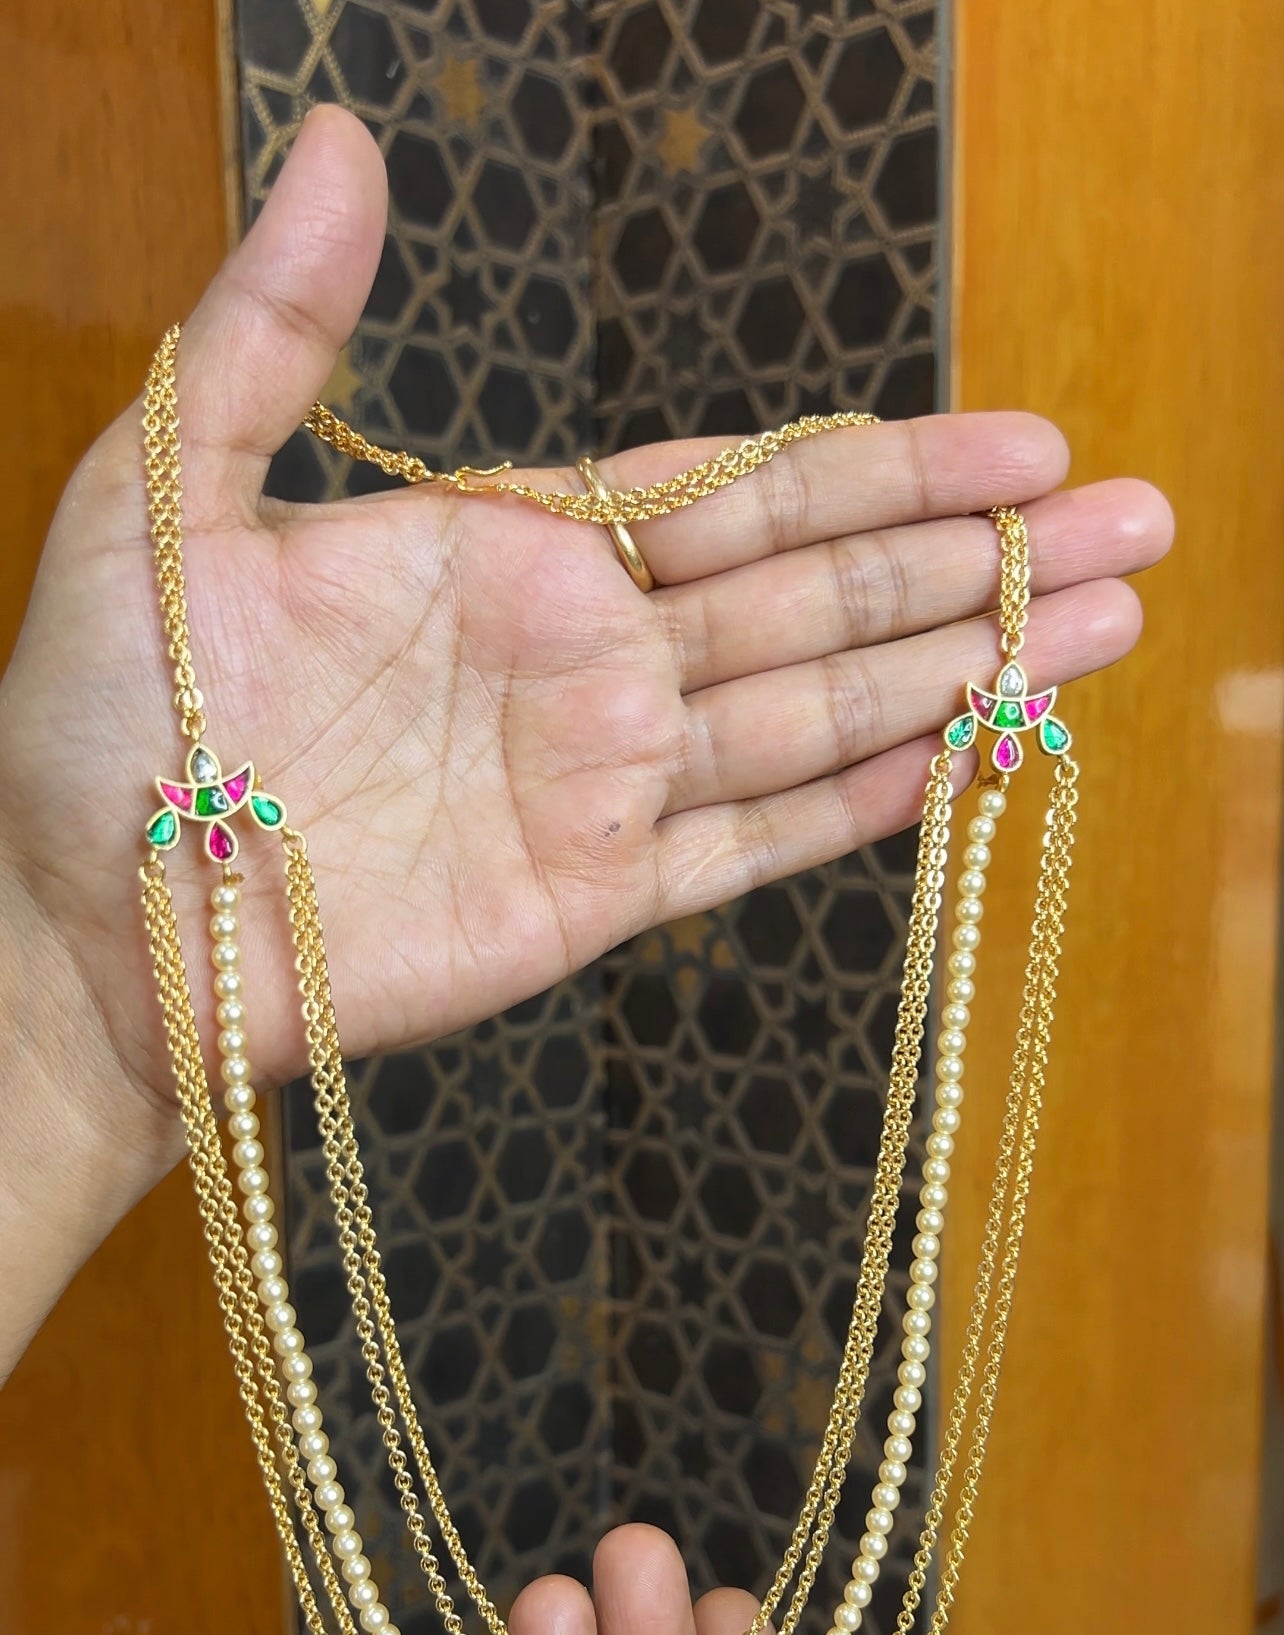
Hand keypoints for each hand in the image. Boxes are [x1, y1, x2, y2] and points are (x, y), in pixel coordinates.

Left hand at [0, 108, 1168, 1230]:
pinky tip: (967, 758)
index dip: (880, 464)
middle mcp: (582, 664)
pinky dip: (861, 807)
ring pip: (817, 712)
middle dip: (975, 557)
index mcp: (508, 553)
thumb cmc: (105, 707)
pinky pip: (750, 845)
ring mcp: (596, 786)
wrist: (85, 921)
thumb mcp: (168, 484)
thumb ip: (277, 328)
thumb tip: (350, 139)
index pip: (734, 492)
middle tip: (1136, 518)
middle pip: (818, 594)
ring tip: (1106, 625)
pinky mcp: (587, 902)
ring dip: (962, 670)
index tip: (1015, 438)